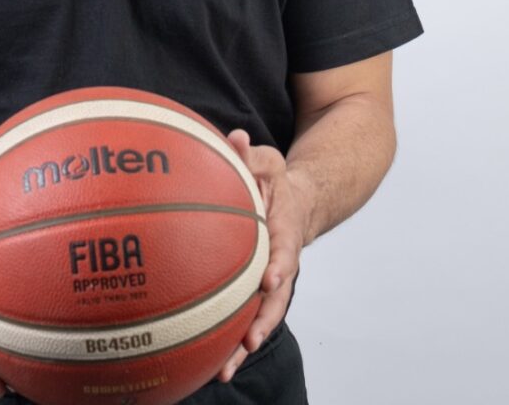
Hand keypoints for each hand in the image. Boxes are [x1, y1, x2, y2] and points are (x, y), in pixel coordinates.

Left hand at [218, 130, 307, 382]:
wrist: (298, 201)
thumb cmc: (275, 180)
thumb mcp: (267, 160)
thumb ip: (251, 152)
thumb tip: (235, 137)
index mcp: (285, 227)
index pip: (286, 246)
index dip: (280, 264)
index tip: (271, 280)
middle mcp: (281, 259)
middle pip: (277, 295)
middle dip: (265, 320)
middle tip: (250, 341)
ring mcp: (271, 277)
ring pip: (262, 314)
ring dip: (246, 341)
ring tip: (225, 370)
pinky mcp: (257, 288)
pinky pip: (247, 314)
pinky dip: (233, 337)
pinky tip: (210, 362)